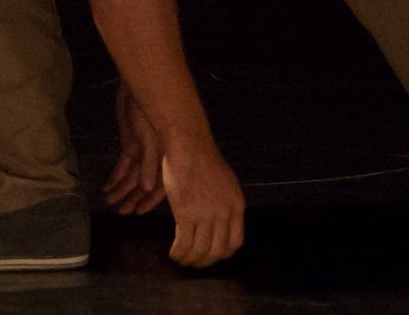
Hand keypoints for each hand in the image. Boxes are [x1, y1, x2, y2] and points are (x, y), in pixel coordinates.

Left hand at [104, 82, 168, 213]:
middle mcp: (155, 160)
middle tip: (120, 212)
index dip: (149, 201)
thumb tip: (146, 188)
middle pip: (142, 184)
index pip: (159, 186)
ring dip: (121, 189)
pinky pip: (123, 165)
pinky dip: (115, 176)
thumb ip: (150, 163)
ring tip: (110, 202)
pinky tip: (106, 187)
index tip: (138, 213)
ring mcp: (142, 152)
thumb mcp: (150, 138)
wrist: (139, 88)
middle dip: (132, 198)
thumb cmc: (148, 112)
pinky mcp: (130, 144)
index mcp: (165, 160)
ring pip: (131, 177)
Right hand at [157, 138, 246, 268]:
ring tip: (181, 259)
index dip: (222, 254)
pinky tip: (173, 253)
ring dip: (190, 259)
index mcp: (236, 206)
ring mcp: (206, 215)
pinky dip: (178, 252)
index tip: (212, 256)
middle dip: (205, 261)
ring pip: (200, 250)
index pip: (234, 242)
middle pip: (217, 250)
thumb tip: (221, 215)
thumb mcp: (225, 180)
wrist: (188, 145)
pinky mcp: (186, 214)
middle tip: (195, 263)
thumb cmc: (201, 157)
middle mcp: (224, 214)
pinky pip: (184, 243)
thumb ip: (225, 200)